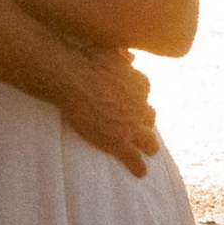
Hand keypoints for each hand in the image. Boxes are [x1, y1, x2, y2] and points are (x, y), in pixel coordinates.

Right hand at [52, 44, 157, 174]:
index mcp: (140, 84)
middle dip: (145, 120)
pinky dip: (137, 166)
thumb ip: (123, 56)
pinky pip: (132, 158)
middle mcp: (140, 106)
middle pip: (149, 116)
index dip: (137, 97)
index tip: (132, 100)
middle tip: (140, 124)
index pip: (144, 92)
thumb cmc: (87, 61)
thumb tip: (131, 57)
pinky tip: (140, 172)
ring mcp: (130, 126)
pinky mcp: (118, 142)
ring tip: (150, 150)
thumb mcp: (110, 51)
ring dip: (149, 145)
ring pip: (148, 140)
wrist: (73, 80)